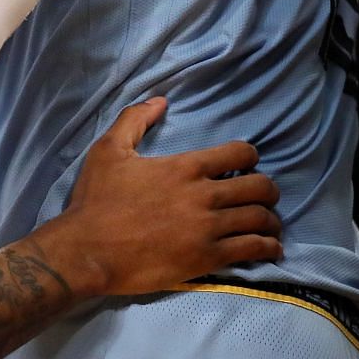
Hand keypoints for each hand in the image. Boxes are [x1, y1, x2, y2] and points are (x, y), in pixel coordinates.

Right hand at [42, 98, 281, 297]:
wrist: (88, 250)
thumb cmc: (96, 201)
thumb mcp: (108, 151)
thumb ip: (134, 120)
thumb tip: (160, 101)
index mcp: (184, 167)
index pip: (241, 154)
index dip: (248, 158)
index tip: (243, 167)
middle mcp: (203, 194)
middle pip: (260, 187)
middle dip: (267, 190)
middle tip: (260, 197)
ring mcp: (209, 228)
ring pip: (262, 219)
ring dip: (270, 220)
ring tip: (267, 225)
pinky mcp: (209, 257)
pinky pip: (254, 249)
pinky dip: (269, 247)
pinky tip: (269, 248)